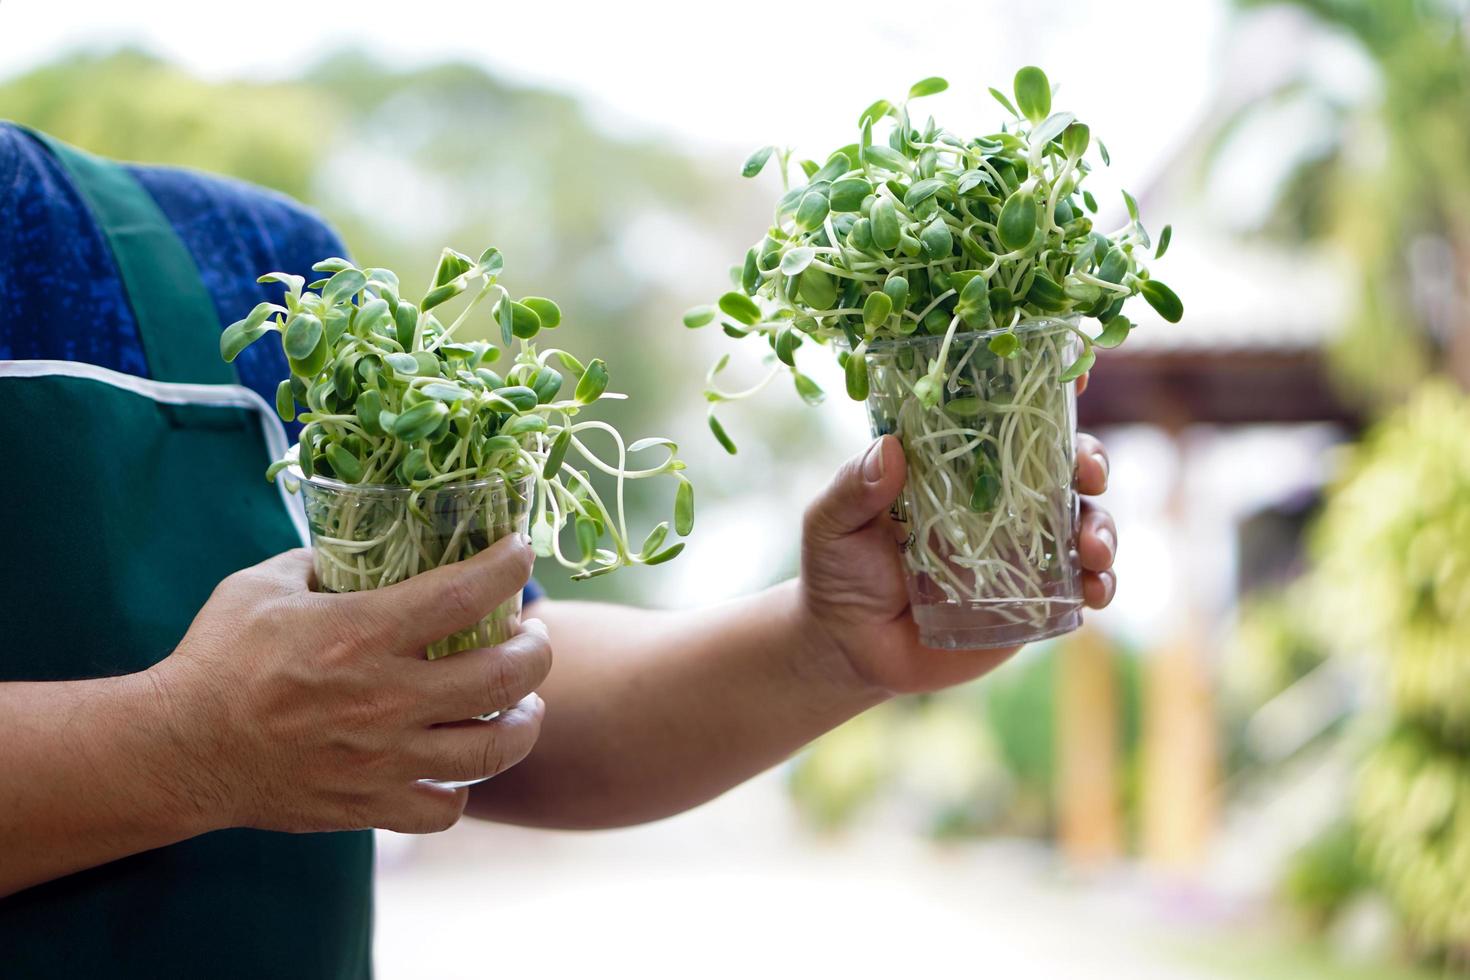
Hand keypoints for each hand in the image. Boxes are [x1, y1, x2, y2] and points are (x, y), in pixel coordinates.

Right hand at [146, 536, 550, 834]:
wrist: (177, 749)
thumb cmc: (218, 658)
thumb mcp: (265, 584)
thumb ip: (323, 560)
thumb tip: (364, 544)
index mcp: (362, 634)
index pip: (465, 592)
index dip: (509, 566)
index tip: (520, 552)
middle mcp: (386, 698)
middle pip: (506, 675)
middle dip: (537, 649)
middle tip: (532, 635)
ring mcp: (383, 759)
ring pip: (494, 748)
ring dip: (525, 719)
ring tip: (525, 702)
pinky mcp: (369, 805)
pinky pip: (446, 808)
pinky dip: (464, 787)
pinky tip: (462, 760)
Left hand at [799, 416, 1115, 696]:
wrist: (850, 650)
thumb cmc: (837, 572)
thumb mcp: (832, 525)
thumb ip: (853, 490)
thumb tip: (889, 449)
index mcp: (957, 466)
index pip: (1006, 418)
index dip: (1046, 394)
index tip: (1074, 380)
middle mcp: (999, 499)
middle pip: (1062, 465)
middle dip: (1091, 459)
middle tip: (1089, 472)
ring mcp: (1022, 548)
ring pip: (1083, 522)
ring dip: (1102, 527)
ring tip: (1094, 549)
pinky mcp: (1033, 598)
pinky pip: (1082, 585)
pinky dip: (1101, 584)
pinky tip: (1096, 591)